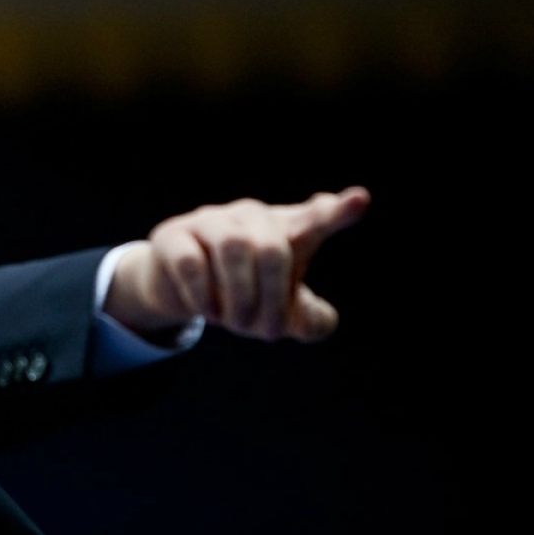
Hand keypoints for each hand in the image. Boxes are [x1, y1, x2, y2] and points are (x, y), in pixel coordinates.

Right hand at [104, 186, 370, 342]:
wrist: (179, 286)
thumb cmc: (242, 292)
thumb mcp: (279, 312)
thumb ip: (307, 320)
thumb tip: (317, 321)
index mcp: (285, 229)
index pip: (316, 217)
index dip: (338, 212)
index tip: (359, 200)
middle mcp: (250, 217)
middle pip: (273, 248)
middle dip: (272, 300)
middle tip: (268, 334)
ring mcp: (210, 221)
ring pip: (234, 248)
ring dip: (239, 297)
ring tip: (235, 324)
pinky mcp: (173, 235)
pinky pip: (191, 262)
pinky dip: (203, 295)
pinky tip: (207, 312)